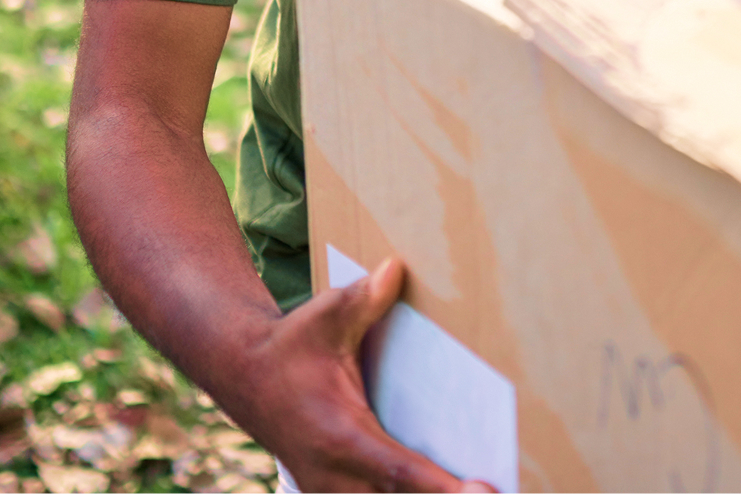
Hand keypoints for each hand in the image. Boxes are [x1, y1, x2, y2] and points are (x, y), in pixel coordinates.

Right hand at [231, 258, 487, 492]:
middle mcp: (334, 476)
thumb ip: (363, 298)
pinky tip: (447, 486)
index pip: (396, 470)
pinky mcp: (333, 493)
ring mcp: (331, 492)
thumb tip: (394, 269)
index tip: (480, 490)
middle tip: (495, 490)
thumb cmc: (291, 346)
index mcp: (339, 435)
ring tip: (478, 488)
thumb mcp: (324, 317)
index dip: (439, 487)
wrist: (245, 376)